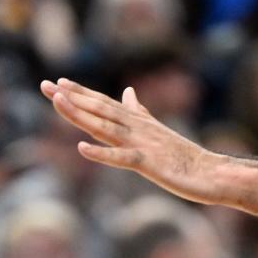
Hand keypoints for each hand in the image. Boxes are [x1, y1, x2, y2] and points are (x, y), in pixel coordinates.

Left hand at [40, 79, 214, 203]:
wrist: (212, 174)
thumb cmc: (186, 158)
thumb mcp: (159, 130)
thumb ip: (140, 112)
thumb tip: (128, 92)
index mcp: (139, 123)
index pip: (105, 103)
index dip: (82, 93)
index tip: (59, 82)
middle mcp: (138, 128)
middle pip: (100, 110)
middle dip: (72, 98)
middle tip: (45, 86)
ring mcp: (142, 145)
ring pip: (106, 127)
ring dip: (81, 115)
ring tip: (58, 103)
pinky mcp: (149, 164)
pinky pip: (121, 158)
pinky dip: (101, 154)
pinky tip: (82, 149)